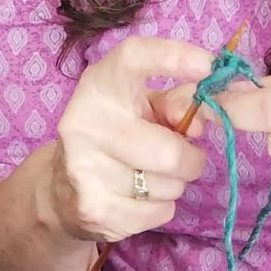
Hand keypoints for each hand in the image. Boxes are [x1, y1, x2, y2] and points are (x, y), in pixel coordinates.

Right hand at [49, 38, 213, 243]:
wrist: (60, 189)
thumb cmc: (115, 137)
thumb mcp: (141, 109)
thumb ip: (175, 103)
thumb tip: (198, 119)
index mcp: (98, 87)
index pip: (133, 57)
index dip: (174, 57)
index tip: (210, 67)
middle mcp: (85, 122)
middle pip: (170, 151)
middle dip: (190, 159)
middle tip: (180, 156)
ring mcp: (84, 167)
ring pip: (169, 186)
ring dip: (172, 184)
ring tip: (147, 175)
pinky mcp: (94, 209)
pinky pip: (159, 212)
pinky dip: (159, 209)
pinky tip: (135, 198)